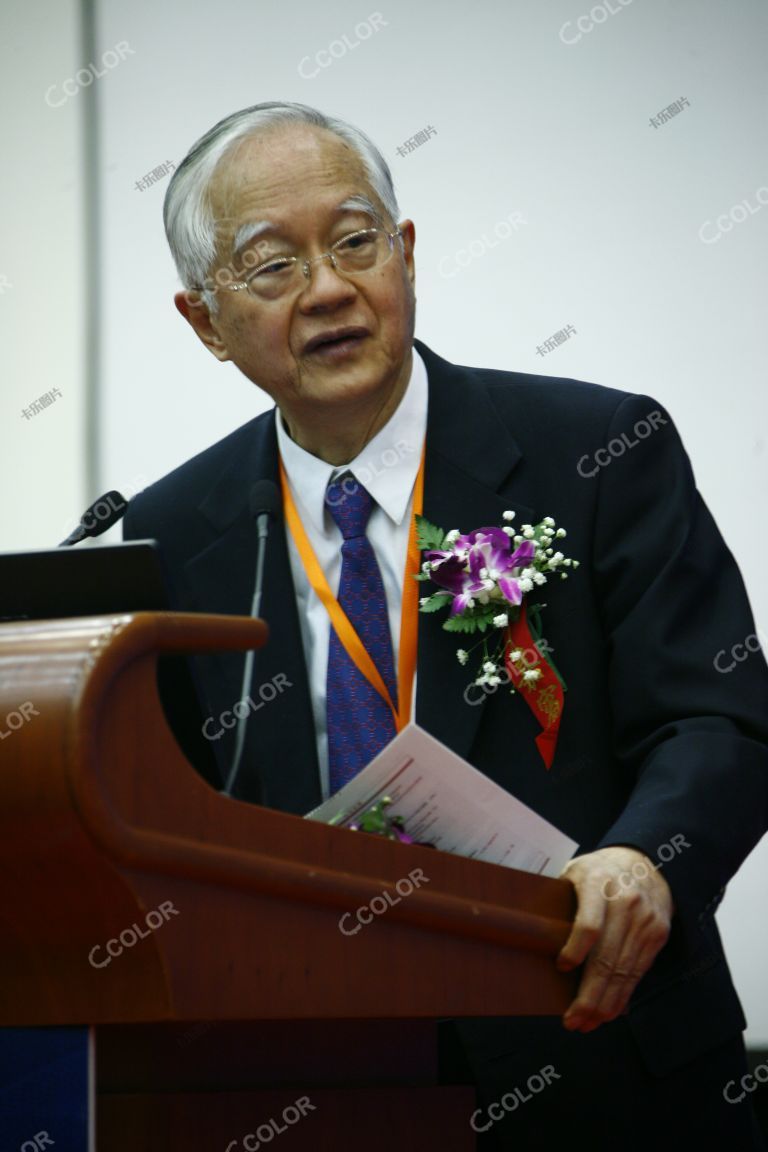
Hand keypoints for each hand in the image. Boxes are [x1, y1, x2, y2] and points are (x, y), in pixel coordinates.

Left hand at [556, 846, 673, 1032]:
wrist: (645, 862)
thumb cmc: (598, 871)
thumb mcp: (574, 872)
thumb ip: (559, 898)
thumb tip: (534, 936)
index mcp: (597, 882)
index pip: (589, 923)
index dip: (576, 949)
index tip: (561, 967)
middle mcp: (625, 902)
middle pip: (607, 958)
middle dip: (589, 995)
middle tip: (572, 1020)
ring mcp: (644, 921)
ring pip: (623, 971)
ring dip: (604, 1003)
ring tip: (586, 1023)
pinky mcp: (657, 935)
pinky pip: (638, 972)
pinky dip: (622, 996)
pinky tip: (608, 1011)